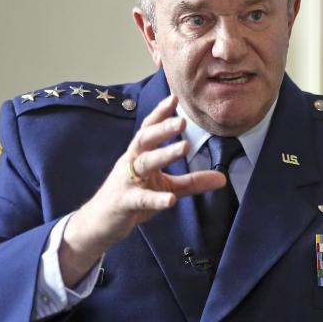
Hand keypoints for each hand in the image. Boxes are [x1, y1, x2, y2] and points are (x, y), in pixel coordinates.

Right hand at [59, 94, 225, 285]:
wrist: (100, 224)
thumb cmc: (133, 199)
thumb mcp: (166, 188)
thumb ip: (193, 182)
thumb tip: (222, 178)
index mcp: (139, 155)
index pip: (149, 129)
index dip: (160, 113)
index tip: (174, 97)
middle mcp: (131, 163)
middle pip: (144, 140)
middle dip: (162, 128)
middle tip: (182, 120)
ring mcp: (126, 182)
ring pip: (144, 164)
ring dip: (163, 154)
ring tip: (184, 147)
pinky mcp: (124, 202)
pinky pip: (140, 199)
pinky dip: (155, 198)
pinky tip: (170, 200)